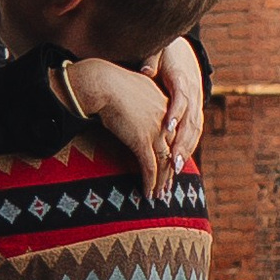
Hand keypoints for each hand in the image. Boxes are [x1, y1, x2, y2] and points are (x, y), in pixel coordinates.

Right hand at [66, 57, 176, 198]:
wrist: (104, 84)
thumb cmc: (115, 83)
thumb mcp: (139, 88)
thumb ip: (145, 99)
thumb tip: (139, 104)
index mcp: (168, 108)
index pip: (175, 136)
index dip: (173, 154)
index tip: (171, 167)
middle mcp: (167, 121)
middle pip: (173, 152)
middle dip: (170, 173)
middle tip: (166, 188)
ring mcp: (156, 132)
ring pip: (164, 163)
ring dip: (161, 182)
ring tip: (158, 195)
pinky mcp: (142, 141)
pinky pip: (149, 167)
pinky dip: (150, 182)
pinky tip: (148, 193)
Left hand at [146, 35, 203, 168]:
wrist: (182, 52)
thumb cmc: (165, 53)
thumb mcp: (158, 52)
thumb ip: (152, 60)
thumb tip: (145, 70)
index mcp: (182, 79)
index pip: (181, 99)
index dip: (176, 114)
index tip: (167, 128)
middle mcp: (193, 93)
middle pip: (190, 121)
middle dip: (182, 143)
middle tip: (172, 161)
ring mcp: (197, 103)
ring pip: (194, 129)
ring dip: (186, 149)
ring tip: (175, 169)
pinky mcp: (196, 111)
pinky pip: (194, 132)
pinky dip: (188, 147)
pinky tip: (180, 162)